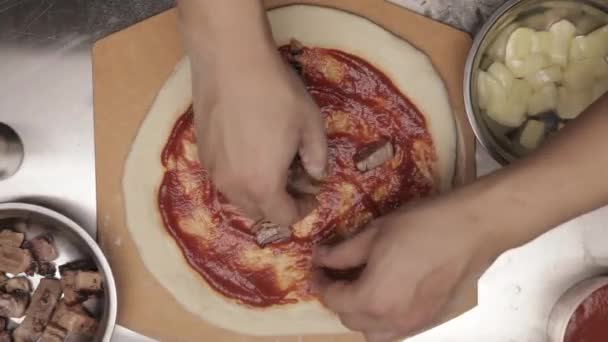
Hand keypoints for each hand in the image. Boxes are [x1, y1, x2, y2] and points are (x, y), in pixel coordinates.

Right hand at [190, 46, 326, 225]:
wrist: (230, 61)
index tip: (312, 193)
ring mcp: (212, 169)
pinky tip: (250, 148)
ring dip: (257, 190)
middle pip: (257, 212)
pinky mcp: (201, 152)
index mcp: (263, 185)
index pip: (283, 217)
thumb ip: (318, 157)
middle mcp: (233, 186)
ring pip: (237, 196)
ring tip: (272, 163)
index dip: (302, 210)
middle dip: (279, 203)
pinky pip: (224, 176)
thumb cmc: (276, 93)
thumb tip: (316, 175)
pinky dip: (240, 175)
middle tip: (295, 179)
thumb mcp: (310, 124)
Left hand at [313, 193, 502, 341]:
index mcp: (372, 299)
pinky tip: (388, 296)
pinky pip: (396, 331)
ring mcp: (414, 325)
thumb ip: (341, 253)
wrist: (472, 229)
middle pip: (350, 320)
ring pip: (373, 332)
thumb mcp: (373, 233)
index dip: (320, 283)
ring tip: (361, 289)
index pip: (333, 300)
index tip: (316, 267)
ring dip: (360, 315)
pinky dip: (383, 320)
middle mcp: (391, 321)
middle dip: (338, 299)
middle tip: (337, 275)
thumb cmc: (420, 226)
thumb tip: (319, 259)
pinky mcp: (431, 321)